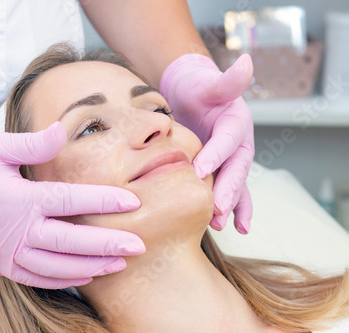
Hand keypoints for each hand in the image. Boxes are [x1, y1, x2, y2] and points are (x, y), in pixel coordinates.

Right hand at [0, 122, 144, 288]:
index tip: (133, 202)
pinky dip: (61, 279)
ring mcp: (7, 251)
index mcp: (20, 198)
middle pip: (71, 241)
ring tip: (118, 264)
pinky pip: (35, 278)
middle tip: (139, 246)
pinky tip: (83, 276)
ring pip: (56, 266)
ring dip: (90, 266)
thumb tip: (64, 130)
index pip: (71, 201)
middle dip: (108, 245)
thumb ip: (34, 143)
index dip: (104, 201)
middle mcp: (16, 230)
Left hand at [160, 54, 253, 233]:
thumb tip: (246, 62)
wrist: (192, 95)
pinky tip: (232, 228)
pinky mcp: (222, 170)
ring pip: (235, 185)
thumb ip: (226, 80)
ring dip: (230, 206)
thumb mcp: (208, 82)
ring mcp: (231, 160)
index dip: (215, 156)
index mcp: (236, 123)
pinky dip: (234, 209)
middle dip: (228, 190)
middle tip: (217, 209)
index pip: (227, 141)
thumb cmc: (198, 88)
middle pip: (235, 169)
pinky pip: (231, 191)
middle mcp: (239, 144)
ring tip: (222, 224)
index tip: (199, 172)